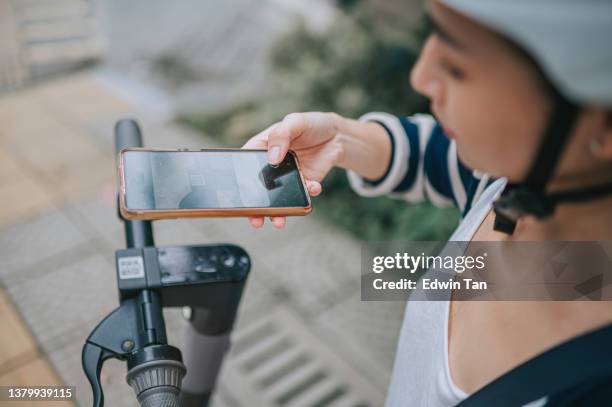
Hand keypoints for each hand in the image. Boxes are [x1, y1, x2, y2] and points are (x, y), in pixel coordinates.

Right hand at [242, 112, 343, 228]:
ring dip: (278, 211)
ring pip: (278, 197)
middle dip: (256, 207)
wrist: (337, 135)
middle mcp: (271, 166)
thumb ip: (281, 136)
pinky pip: (303, 193)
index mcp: (261, 148)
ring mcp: (287, 177)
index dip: (240, 180)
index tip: (239, 195)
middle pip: (258, 188)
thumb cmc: (310, 124)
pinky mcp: (304, 183)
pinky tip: (313, 188)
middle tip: (256, 220)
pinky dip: (307, 194)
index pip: (245, 165)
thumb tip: (273, 158)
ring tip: (279, 222)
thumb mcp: (294, 122)